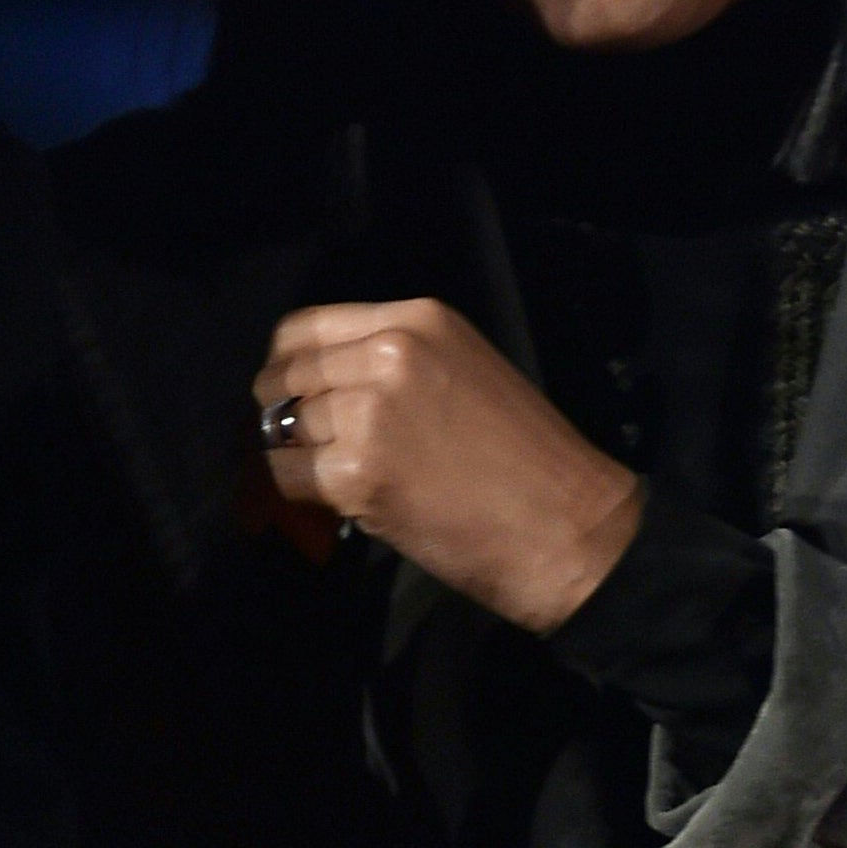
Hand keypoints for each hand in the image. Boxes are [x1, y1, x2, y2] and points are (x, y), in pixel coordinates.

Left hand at [255, 300, 641, 631]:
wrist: (564, 525)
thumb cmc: (527, 456)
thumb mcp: (465, 370)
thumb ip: (396, 362)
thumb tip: (325, 381)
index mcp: (416, 322)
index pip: (307, 328)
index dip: (287, 363)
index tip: (290, 391)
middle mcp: (387, 356)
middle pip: (288, 375)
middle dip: (282, 411)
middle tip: (303, 443)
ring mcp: (368, 414)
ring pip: (284, 427)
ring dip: (298, 454)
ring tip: (333, 476)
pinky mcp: (357, 474)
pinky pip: (289, 476)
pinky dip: (299, 493)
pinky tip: (336, 501)